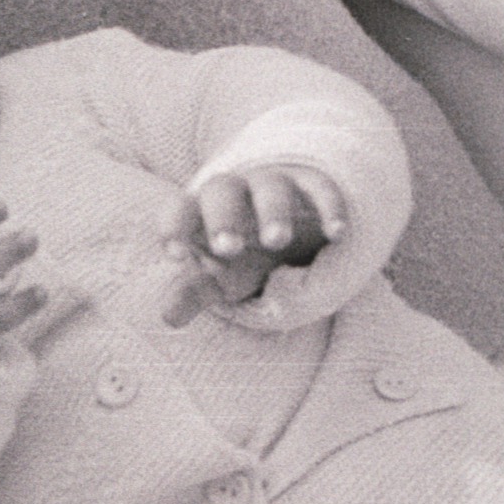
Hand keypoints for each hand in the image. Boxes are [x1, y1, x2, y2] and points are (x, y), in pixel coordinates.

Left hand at [160, 164, 344, 326]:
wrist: (287, 229)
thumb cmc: (243, 256)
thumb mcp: (219, 278)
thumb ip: (194, 293)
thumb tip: (168, 317)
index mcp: (202, 213)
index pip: (179, 210)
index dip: (174, 227)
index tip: (176, 255)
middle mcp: (235, 193)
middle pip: (222, 190)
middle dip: (223, 217)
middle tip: (229, 248)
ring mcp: (274, 186)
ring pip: (271, 186)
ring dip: (273, 210)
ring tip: (277, 240)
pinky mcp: (312, 186)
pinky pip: (320, 188)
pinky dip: (328, 206)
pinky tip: (335, 234)